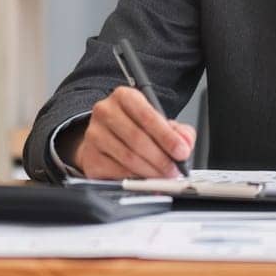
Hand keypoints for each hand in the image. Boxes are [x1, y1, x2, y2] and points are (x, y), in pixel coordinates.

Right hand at [67, 86, 195, 178]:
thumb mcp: (157, 121)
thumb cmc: (134, 127)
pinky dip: (134, 179)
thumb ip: (177, 130)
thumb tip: (186, 142)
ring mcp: (94, 134)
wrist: (104, 138)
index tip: (182, 152)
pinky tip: (144, 179)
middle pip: (137, 138)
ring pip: (128, 157)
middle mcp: (105, 111)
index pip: (147, 116)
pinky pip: (115, 172)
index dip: (167, 137)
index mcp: (124, 96)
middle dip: (161, 158)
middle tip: (174, 170)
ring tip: (163, 176)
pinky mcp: (89, 157)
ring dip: (150, 171)